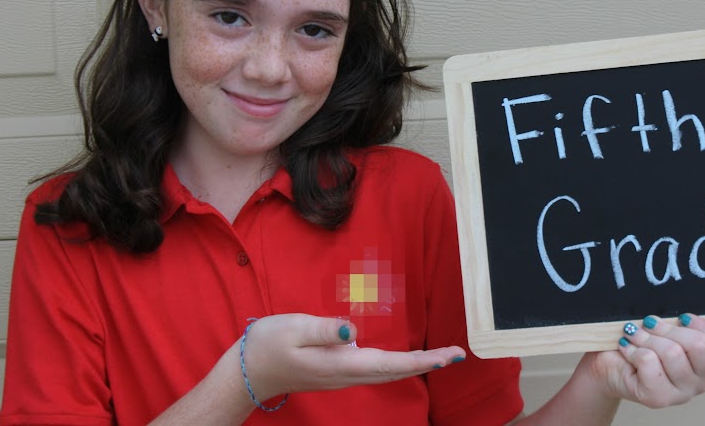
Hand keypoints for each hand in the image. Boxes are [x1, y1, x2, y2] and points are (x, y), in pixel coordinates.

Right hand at [240, 314, 464, 401]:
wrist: (248, 372)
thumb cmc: (268, 345)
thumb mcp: (294, 328)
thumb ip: (325, 329)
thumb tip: (354, 331)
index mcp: (341, 364)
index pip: (391, 364)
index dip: (423, 360)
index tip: (449, 356)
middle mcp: (347, 374)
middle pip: (395, 372)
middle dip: (428, 363)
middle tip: (457, 354)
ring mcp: (342, 375)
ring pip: (387, 373)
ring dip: (415, 365)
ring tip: (440, 356)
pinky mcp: (337, 371)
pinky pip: (375, 370)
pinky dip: (397, 365)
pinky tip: (404, 359)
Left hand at [588, 313, 704, 408]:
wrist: (609, 364)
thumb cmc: (641, 342)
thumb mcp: (666, 327)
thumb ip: (682, 322)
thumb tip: (682, 314)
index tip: (682, 317)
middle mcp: (703, 380)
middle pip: (699, 344)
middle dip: (668, 328)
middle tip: (649, 324)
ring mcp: (683, 392)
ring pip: (672, 352)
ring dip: (646, 337)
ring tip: (634, 335)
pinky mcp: (659, 398)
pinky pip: (649, 361)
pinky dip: (633, 349)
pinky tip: (628, 349)